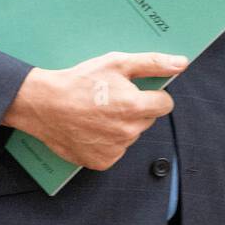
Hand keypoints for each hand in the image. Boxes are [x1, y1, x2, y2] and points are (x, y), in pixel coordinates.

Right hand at [1, 50, 187, 169]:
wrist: (43, 105)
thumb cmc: (79, 81)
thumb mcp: (116, 63)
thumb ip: (152, 63)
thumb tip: (181, 64)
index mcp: (135, 107)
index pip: (165, 104)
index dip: (152, 94)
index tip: (135, 90)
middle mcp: (128, 132)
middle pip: (147, 120)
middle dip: (135, 109)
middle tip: (111, 98)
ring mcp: (115, 150)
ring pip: (131, 135)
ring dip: (121, 125)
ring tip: (97, 112)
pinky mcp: (102, 162)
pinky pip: (115, 150)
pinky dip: (107, 141)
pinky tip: (92, 127)